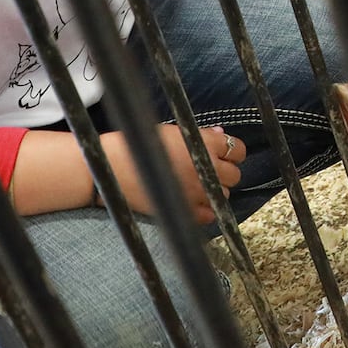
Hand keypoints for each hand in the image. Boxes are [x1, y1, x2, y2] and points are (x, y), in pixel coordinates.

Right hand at [100, 124, 244, 224]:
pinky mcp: (184, 211)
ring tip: (196, 186)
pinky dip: (204, 210)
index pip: (238, 150)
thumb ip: (199, 134)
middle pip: (234, 175)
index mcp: (203, 143)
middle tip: (207, 171)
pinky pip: (209, 216)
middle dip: (223, 172)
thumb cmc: (137, 144)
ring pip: (223, 195)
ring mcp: (196, 191)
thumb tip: (221, 135)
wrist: (109, 167)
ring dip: (214, 191)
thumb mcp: (170, 131)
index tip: (221, 155)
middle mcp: (204, 167)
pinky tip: (191, 202)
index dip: (231, 153)